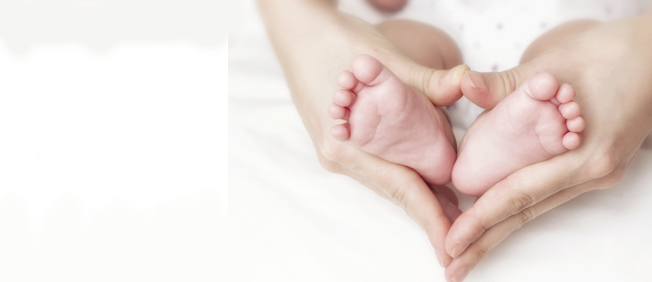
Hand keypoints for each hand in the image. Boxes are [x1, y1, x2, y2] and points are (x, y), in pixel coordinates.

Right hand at [258, 0, 466, 265]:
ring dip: (420, 192)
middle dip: (430, 211)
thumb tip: (465, 85)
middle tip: (466, 233)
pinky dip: (406, 172)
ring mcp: (339, 150)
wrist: (298, 31)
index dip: (429, 215)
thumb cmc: (334, 42)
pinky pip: (380, 165)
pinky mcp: (342, 141)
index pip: (398, 187)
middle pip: (395, 189)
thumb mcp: (381, 59)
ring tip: (454, 211)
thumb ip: (425, 80)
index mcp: (344, 145)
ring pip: (388, 178)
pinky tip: (428, 178)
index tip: (451, 243)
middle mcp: (340, 155)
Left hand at [443, 14, 651, 280]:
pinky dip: (519, 206)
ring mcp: (595, 173)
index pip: (521, 193)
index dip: (483, 219)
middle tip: (452, 266)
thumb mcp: (553, 65)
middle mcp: (592, 172)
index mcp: (584, 154)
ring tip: (467, 250)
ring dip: (499, 228)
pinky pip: (549, 193)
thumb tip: (463, 85)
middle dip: (486, 240)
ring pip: (537, 206)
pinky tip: (496, 218)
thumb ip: (504, 83)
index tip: (453, 242)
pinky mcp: (594, 166)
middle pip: (527, 212)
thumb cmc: (608, 55)